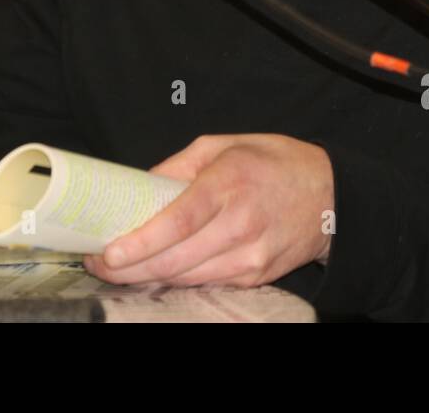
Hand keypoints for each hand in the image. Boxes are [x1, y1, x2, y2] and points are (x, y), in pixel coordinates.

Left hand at [83, 134, 334, 288]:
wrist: (330, 195)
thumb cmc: (273, 163)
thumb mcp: (224, 145)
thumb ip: (178, 166)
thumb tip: (138, 188)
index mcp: (229, 184)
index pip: (177, 222)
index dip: (140, 243)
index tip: (108, 253)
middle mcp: (240, 225)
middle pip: (175, 261)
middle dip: (129, 269)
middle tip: (98, 263)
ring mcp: (250, 257)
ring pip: (186, 279)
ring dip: (147, 277)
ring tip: (118, 268)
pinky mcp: (255, 276)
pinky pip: (205, 284)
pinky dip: (176, 280)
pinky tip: (156, 271)